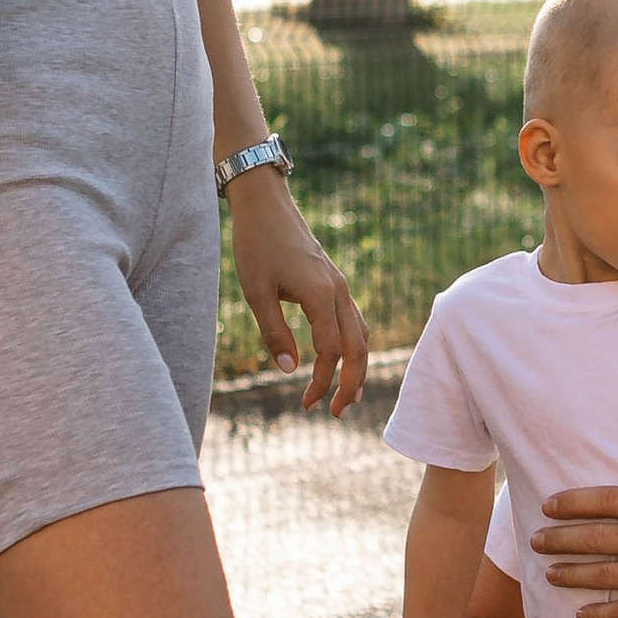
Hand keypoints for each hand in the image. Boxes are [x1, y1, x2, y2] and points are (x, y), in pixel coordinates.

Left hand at [228, 170, 370, 412]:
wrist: (267, 204)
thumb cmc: (256, 245)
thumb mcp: (256, 291)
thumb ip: (274, 331)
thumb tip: (288, 369)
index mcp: (321, 294)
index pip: (331, 351)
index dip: (323, 381)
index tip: (307, 403)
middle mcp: (339, 291)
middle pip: (358, 348)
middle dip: (350, 383)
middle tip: (336, 413)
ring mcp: (340, 286)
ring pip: (362, 335)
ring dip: (357, 367)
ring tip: (347, 395)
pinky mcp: (335, 282)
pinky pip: (355, 320)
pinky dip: (354, 346)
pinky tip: (343, 361)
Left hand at [532, 422, 617, 617]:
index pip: (614, 500)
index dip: (577, 502)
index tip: (552, 504)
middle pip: (600, 539)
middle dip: (563, 539)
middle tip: (536, 541)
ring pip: (607, 576)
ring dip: (573, 575)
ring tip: (549, 573)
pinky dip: (601, 614)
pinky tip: (582, 613)